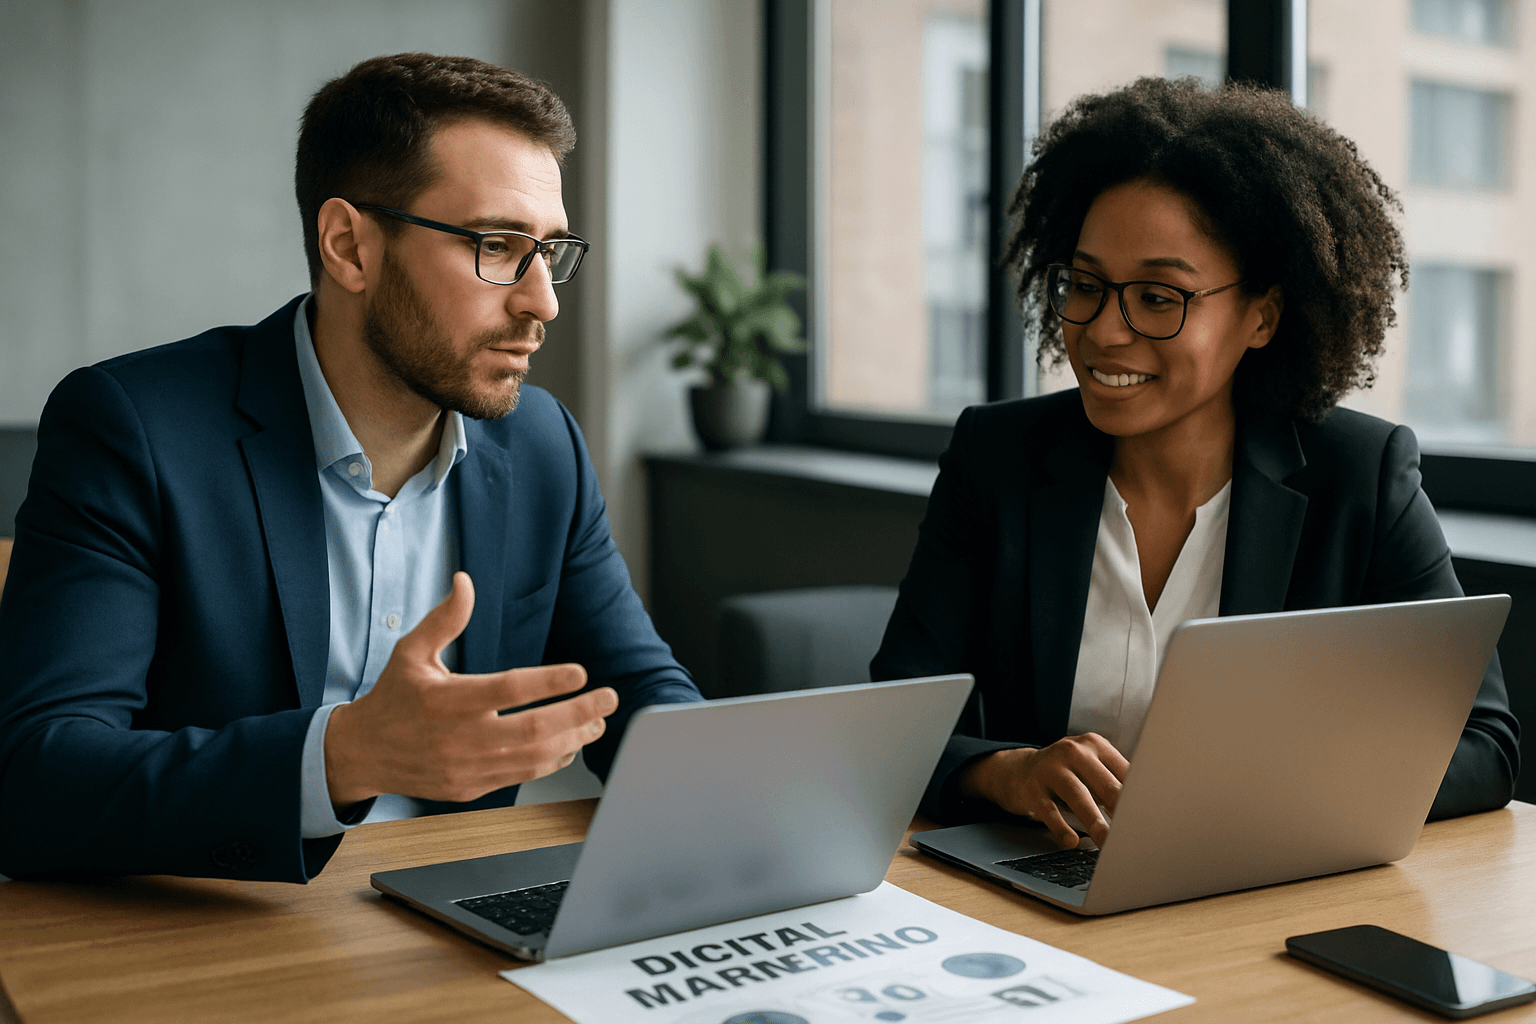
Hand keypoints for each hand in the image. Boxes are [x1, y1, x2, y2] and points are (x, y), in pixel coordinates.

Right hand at [323, 571, 617, 809]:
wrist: (363, 753)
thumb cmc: (393, 697)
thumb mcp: (410, 652)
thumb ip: (444, 619)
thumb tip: (465, 581)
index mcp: (447, 700)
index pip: (507, 690)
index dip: (548, 682)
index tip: (580, 672)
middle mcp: (460, 737)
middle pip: (532, 729)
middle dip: (578, 713)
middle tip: (608, 698)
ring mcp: (467, 767)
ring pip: (532, 758)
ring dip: (571, 739)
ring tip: (596, 721)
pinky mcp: (471, 788)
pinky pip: (521, 776)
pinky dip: (551, 761)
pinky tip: (569, 743)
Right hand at [958, 733, 1127, 847]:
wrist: (1018, 770)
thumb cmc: (1066, 774)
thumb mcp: (1090, 769)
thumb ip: (1114, 783)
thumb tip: (1144, 812)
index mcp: (1095, 745)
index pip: (1124, 772)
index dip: (1139, 798)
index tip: (1151, 818)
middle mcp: (1073, 751)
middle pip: (1104, 784)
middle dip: (1121, 812)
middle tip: (1135, 834)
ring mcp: (1050, 767)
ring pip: (1078, 795)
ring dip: (1095, 821)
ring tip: (1107, 842)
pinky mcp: (1031, 787)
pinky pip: (1048, 810)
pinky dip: (1061, 827)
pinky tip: (1071, 840)